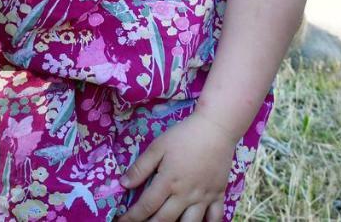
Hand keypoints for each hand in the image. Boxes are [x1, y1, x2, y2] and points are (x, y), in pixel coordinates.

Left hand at [117, 111, 240, 221]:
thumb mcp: (158, 147)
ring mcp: (204, 197)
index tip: (121, 221)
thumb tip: (123, 184)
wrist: (215, 129)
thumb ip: (140, 167)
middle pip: (165, 220)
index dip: (132, 217)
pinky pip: (215, 218)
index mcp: (168, 181)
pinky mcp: (218, 195)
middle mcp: (185, 194)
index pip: (146, 206)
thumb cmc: (184, 136)